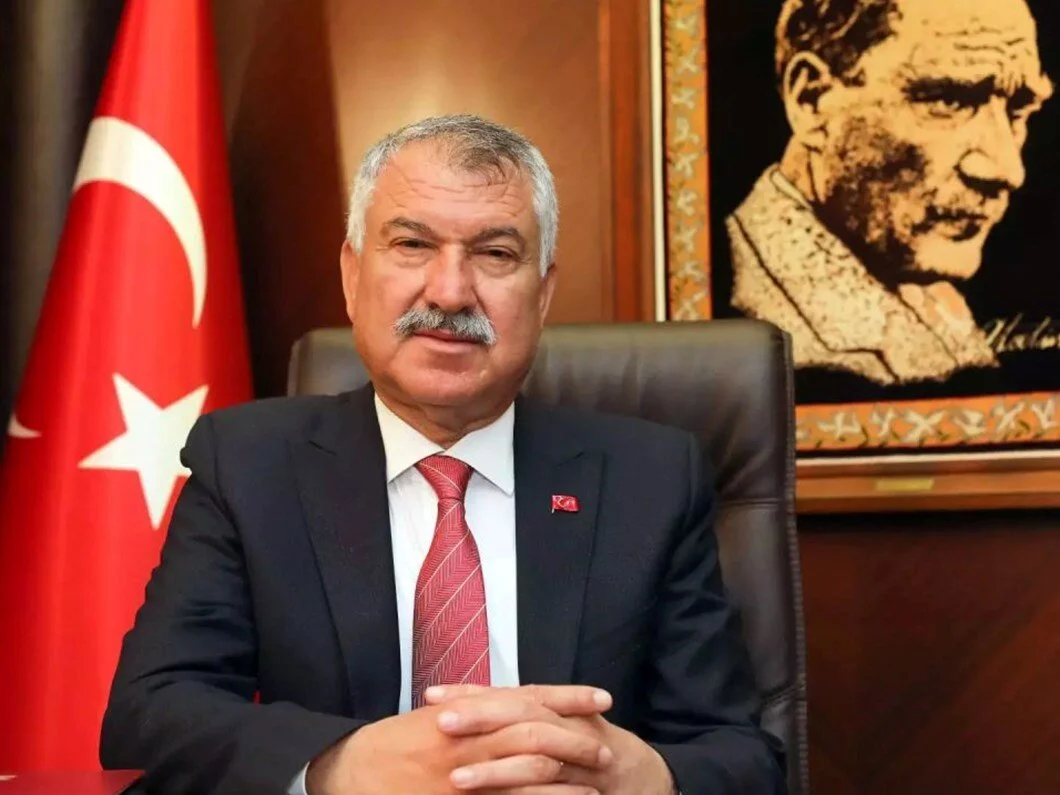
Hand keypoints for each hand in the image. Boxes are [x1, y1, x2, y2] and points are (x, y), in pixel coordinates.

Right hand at [306, 685, 613, 794]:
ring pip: (530, 774)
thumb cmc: (391, 744)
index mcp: (468, 711)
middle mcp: (470, 739)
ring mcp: (466, 777)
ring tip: (596, 786)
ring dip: (567, 781)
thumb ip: (474, 711)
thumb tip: (509, 706)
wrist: (350, 773)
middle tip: (604, 749)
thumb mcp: (434, 717)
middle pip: (538, 734)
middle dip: (576, 740)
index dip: (569, 697)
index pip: (530, 697)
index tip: (602, 698)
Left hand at [426, 685, 674, 794]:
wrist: (647, 779)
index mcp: (557, 708)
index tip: (432, 696)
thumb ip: (520, 716)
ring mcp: (581, 764)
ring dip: (497, 771)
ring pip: (538, 761)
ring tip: (456, 779)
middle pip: (524, 716)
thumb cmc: (590, 750)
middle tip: (441, 722)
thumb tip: (465, 707)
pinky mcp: (586, 794)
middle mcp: (570, 728)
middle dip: (482, 717)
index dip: (472, 694)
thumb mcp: (558, 724)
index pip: (509, 695)